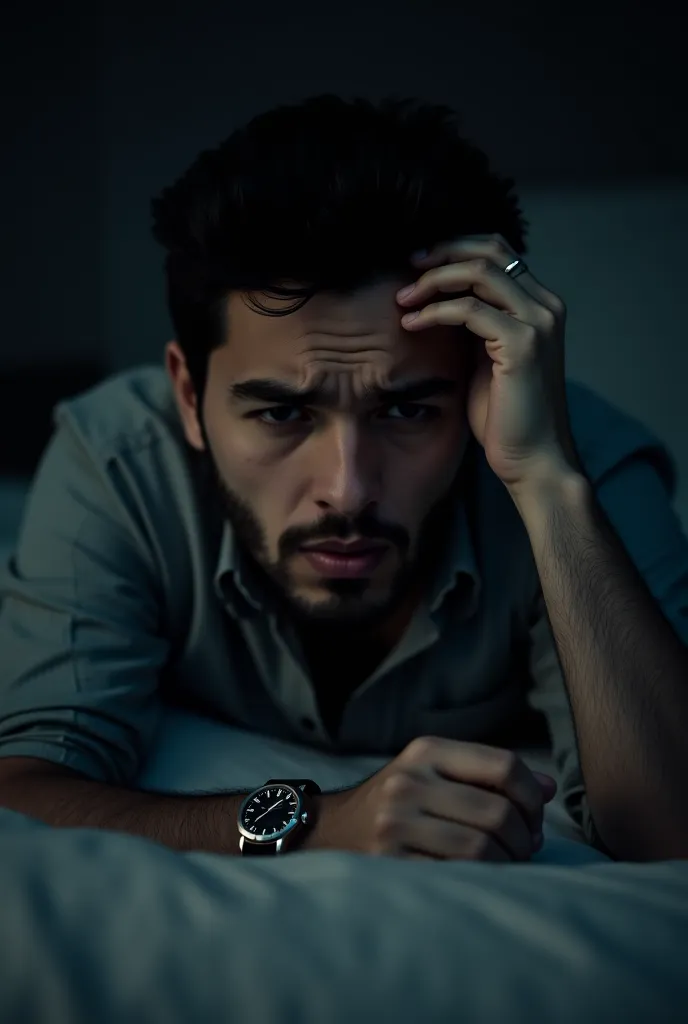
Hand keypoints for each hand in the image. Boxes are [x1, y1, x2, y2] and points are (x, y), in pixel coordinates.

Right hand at [328, 735, 556, 860]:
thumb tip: (549, 789)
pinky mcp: (388, 863)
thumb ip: (490, 775)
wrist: (329, 830)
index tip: (533, 819)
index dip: (532, 796)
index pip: (504, 765)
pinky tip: (479, 880)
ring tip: (505, 866)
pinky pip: (456, 877)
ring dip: (507, 865)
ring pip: (483, 849)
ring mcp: (396, 823)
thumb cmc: (398, 801)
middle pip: (499, 813)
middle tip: (523, 849)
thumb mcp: (435, 771)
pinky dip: (480, 883)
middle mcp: (409, 781)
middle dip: (524, 838)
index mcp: (426, 750)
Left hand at [397, 234, 579, 491]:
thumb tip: (439, 299)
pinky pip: (468, 310)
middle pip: (490, 249)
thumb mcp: (485, 359)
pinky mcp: (522, 344)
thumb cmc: (506, 417)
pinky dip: (434, 312)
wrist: (532, 459)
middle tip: (406, 267)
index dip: (455, 248)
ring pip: (478, 272)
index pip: (498, 252)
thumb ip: (474, 325)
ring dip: (433, 280)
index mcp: (540, 306)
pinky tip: (411, 325)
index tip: (417, 264)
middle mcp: (545, 306)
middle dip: (443, 251)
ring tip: (402, 299)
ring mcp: (538, 322)